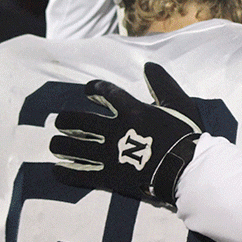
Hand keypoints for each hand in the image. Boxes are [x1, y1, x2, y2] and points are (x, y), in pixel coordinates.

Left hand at [51, 62, 201, 205]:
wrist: (186, 170)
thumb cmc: (185, 137)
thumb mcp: (179, 104)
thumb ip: (162, 83)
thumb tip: (148, 65)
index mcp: (131, 110)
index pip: (105, 93)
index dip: (93, 90)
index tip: (87, 91)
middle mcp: (115, 129)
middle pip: (78, 121)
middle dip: (66, 120)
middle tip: (60, 122)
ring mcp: (109, 154)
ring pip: (74, 146)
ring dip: (60, 144)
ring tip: (55, 144)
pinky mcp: (108, 176)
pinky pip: (80, 174)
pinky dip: (66, 173)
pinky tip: (57, 171)